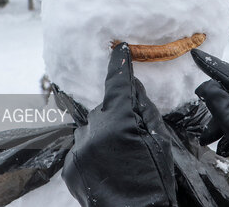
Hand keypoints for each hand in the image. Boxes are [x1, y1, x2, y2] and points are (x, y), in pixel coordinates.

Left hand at [62, 43, 176, 206]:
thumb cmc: (154, 179)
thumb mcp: (159, 140)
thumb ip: (144, 109)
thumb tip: (133, 86)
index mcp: (119, 121)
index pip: (118, 84)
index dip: (119, 65)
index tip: (118, 50)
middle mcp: (93, 130)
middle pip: (105, 109)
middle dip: (116, 117)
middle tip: (131, 141)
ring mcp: (79, 149)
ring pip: (92, 128)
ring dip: (103, 134)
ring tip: (118, 159)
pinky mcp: (70, 165)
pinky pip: (82, 146)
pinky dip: (93, 151)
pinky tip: (107, 167)